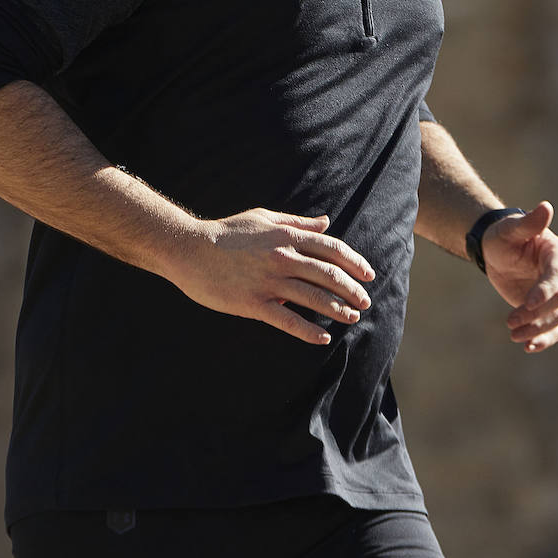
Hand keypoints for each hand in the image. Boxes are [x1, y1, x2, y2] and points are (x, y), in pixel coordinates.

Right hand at [169, 209, 375, 345]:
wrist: (189, 249)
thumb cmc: (227, 232)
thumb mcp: (263, 219)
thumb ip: (296, 222)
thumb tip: (325, 221)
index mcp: (286, 236)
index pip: (331, 248)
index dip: (354, 262)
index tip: (368, 275)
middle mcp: (282, 257)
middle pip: (328, 274)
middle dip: (351, 290)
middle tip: (364, 302)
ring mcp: (269, 282)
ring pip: (313, 298)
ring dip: (337, 310)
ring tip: (351, 318)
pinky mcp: (254, 304)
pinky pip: (288, 320)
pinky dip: (308, 331)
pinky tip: (322, 338)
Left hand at [481, 201, 557, 353]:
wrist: (497, 253)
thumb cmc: (503, 236)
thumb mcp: (509, 229)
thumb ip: (528, 223)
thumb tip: (546, 207)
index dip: (545, 290)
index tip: (527, 303)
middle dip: (536, 313)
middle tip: (510, 320)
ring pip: (557, 317)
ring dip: (537, 329)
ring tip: (514, 335)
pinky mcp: (549, 309)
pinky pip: (554, 329)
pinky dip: (544, 339)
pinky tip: (529, 347)